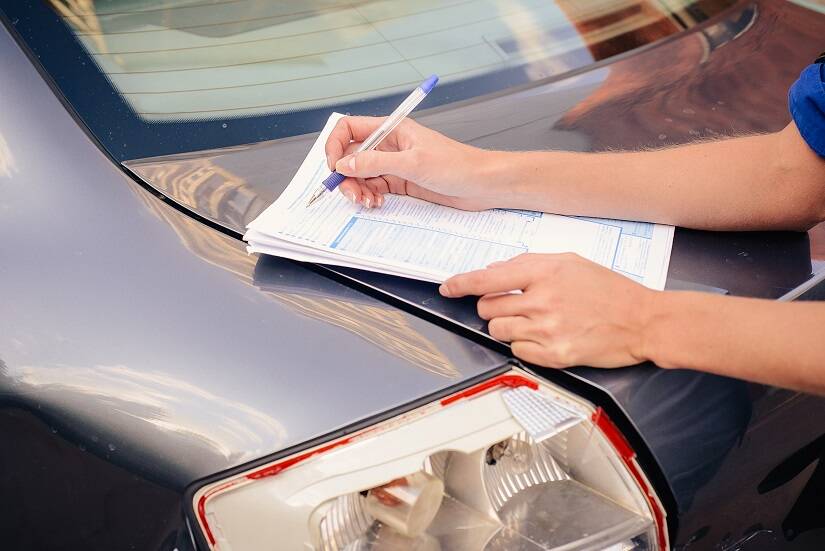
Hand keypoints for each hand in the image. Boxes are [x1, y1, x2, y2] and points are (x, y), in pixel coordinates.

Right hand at [324, 116, 496, 209]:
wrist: (482, 185)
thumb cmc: (457, 165)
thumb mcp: (413, 163)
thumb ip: (376, 162)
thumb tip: (345, 164)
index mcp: (392, 129)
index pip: (350, 128)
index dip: (336, 146)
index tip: (335, 167)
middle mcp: (389, 145)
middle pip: (352, 156)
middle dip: (346, 175)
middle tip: (351, 193)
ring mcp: (394, 164)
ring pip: (361, 175)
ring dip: (357, 189)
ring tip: (367, 202)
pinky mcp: (401, 182)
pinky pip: (374, 188)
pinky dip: (369, 196)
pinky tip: (376, 204)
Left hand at [438, 253, 655, 367]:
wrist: (644, 321)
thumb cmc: (611, 290)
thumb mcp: (571, 263)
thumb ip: (530, 264)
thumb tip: (496, 270)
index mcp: (545, 272)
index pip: (487, 278)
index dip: (461, 284)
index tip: (448, 288)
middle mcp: (542, 301)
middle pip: (487, 307)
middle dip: (494, 306)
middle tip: (518, 305)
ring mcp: (547, 330)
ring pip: (498, 330)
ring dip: (508, 326)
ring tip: (536, 322)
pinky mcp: (554, 355)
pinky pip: (517, 351)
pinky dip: (524, 345)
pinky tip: (546, 337)